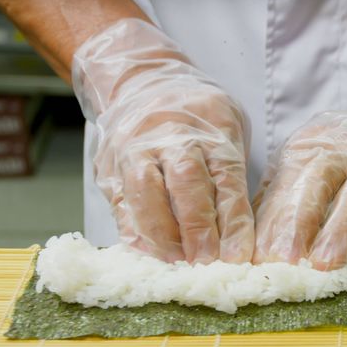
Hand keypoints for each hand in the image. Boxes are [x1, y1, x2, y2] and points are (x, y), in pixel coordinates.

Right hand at [73, 19, 252, 263]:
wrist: (140, 82)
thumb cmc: (196, 116)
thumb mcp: (227, 129)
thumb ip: (231, 175)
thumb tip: (237, 237)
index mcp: (210, 128)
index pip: (226, 179)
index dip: (232, 221)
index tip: (238, 255)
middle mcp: (171, 137)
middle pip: (186, 183)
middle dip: (197, 229)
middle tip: (207, 263)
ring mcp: (135, 150)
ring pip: (146, 193)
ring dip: (162, 235)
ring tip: (176, 264)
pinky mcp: (109, 167)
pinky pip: (120, 203)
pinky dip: (133, 232)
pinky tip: (147, 255)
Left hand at [252, 62, 346, 269]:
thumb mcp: (314, 165)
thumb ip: (285, 200)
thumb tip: (252, 247)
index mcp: (313, 145)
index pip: (288, 182)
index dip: (272, 221)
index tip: (259, 258)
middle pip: (320, 178)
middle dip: (301, 220)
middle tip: (286, 260)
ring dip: (342, 229)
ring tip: (326, 264)